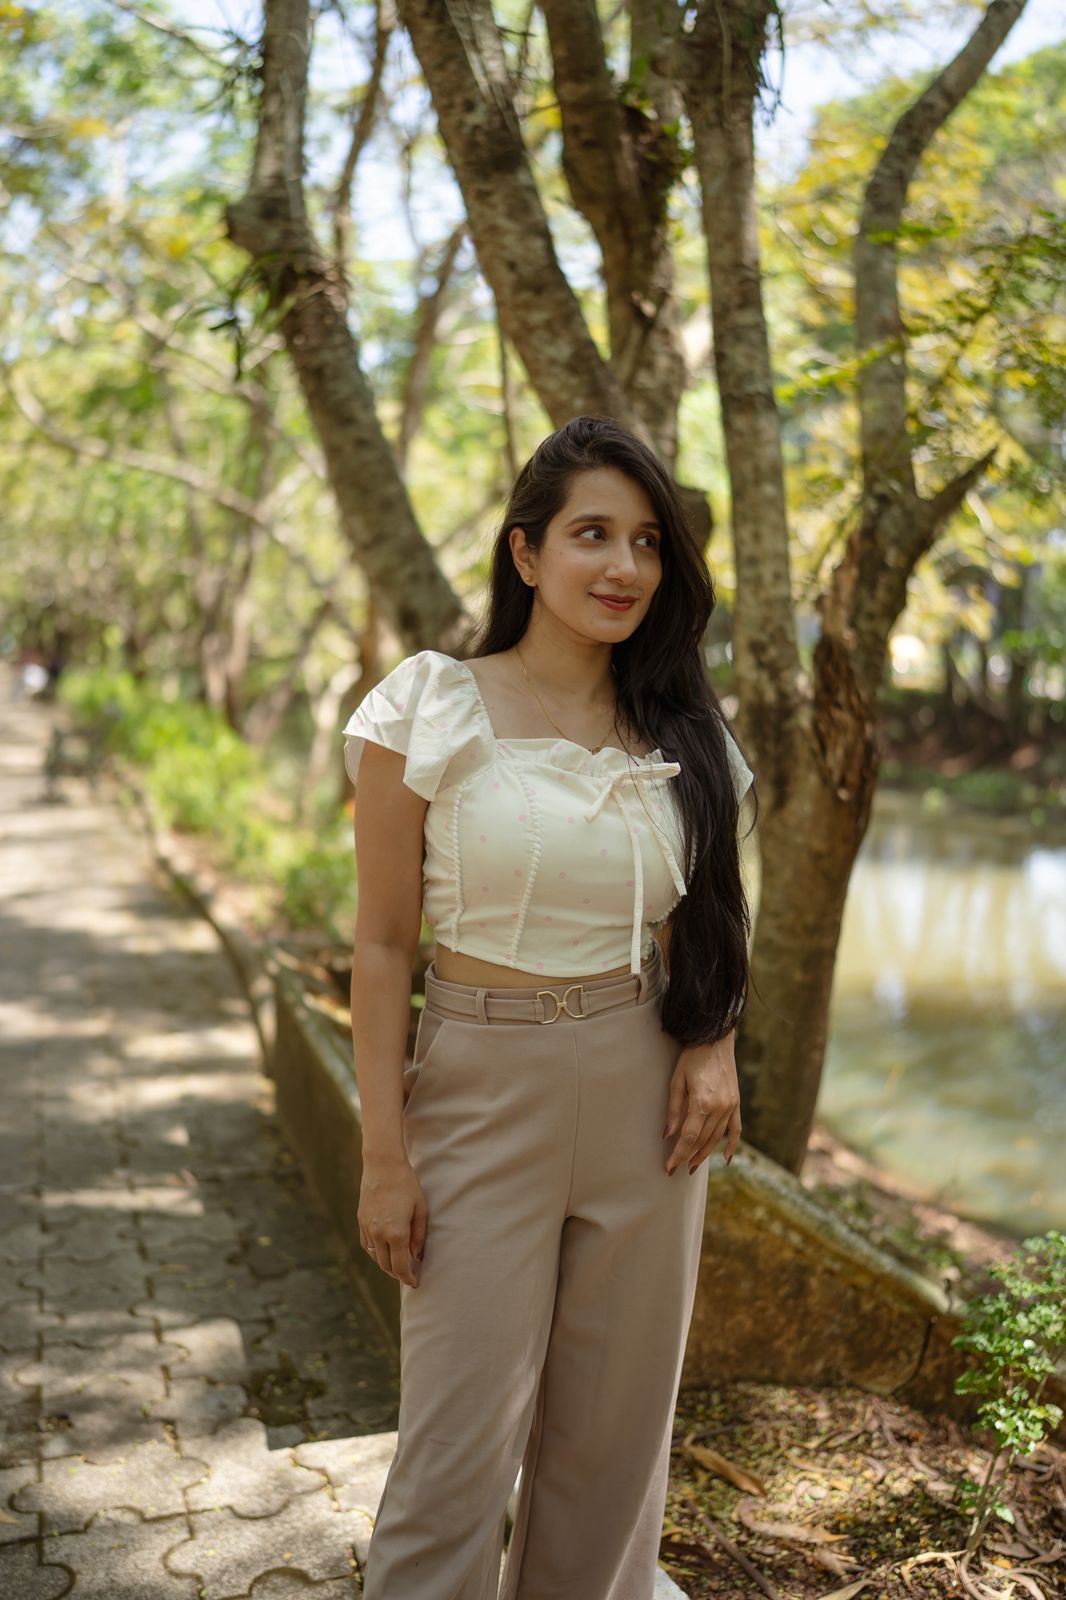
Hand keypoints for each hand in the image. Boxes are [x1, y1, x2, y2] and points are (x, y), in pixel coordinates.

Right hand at [358, 1152, 427, 1286]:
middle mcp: (379, 1234)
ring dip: (386, 1265)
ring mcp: (367, 1228)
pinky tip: (384, 1252)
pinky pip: (367, 1245)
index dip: (408, 1278)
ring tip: (397, 1266)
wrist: (382, 1165)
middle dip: (398, 1274)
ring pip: (375, 1257)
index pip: (401, 1266)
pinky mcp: (361, 1221)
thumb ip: (419, 1236)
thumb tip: (416, 1256)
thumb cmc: (406, 1185)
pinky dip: (376, 1253)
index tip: (414, 1284)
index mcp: (396, 1233)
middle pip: (386, 1265)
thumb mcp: (420, 1209)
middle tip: (408, 1277)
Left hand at [662, 1035, 740, 1175]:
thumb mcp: (677, 1080)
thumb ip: (673, 1109)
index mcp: (702, 1102)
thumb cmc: (692, 1057)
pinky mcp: (736, 1103)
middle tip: (677, 1169)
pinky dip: (732, 1144)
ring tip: (692, 1164)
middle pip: (703, 1140)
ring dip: (705, 1153)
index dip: (678, 1154)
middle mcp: (720, 1107)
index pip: (689, 1137)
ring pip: (717, 1138)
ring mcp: (730, 1106)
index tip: (669, 1167)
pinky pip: (736, 1129)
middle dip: (688, 1156)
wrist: (715, 1038)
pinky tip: (726, 1158)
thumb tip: (668, 1134)